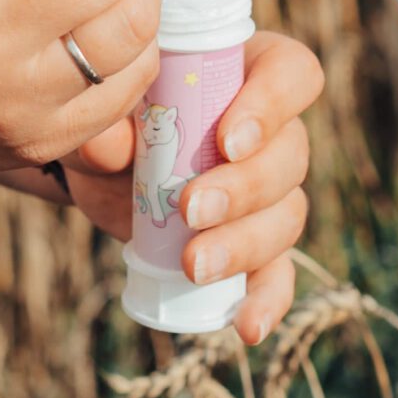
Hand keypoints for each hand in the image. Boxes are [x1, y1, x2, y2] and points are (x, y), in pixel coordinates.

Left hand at [58, 28, 323, 346]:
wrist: (104, 161)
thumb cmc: (116, 111)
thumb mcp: (105, 105)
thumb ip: (107, 118)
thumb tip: (110, 147)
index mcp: (247, 70)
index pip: (292, 74)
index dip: (272, 106)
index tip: (227, 140)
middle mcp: (272, 130)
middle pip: (292, 154)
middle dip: (245, 189)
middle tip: (192, 209)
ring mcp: (269, 191)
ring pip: (287, 215)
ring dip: (245, 244)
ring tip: (193, 264)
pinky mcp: (254, 244)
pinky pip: (279, 272)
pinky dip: (267, 299)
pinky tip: (247, 327)